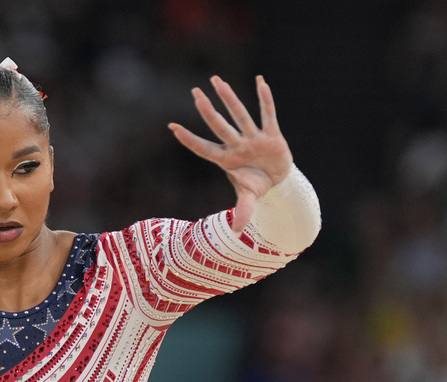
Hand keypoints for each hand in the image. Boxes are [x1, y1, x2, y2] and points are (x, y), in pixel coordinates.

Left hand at [168, 75, 292, 234]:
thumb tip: (238, 231)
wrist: (277, 181)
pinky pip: (268, 113)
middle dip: (207, 110)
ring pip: (240, 114)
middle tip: (194, 93)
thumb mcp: (248, 198)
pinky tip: (260, 81)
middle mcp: (237, 145)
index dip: (189, 140)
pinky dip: (266, 98)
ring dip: (230, 97)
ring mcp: (253, 138)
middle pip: (219, 125)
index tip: (172, 127)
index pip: (203, 148)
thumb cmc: (256, 186)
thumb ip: (243, 211)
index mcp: (227, 160)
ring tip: (217, 80)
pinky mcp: (272, 135)